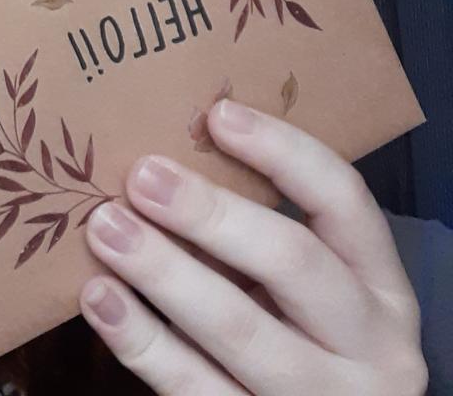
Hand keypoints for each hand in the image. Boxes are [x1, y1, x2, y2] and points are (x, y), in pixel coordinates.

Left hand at [78, 99, 427, 393]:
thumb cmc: (298, 339)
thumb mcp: (307, 290)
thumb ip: (258, 234)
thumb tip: (168, 157)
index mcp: (381, 288)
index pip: (344, 200)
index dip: (283, 151)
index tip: (218, 115)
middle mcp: (368, 346)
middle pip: (292, 262)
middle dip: (212, 213)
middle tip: (142, 175)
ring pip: (239, 329)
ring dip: (164, 271)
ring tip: (106, 227)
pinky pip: (194, 388)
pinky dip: (141, 340)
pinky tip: (101, 297)